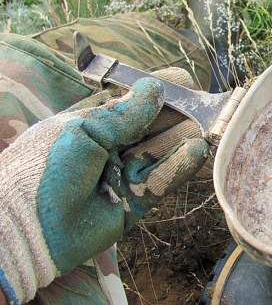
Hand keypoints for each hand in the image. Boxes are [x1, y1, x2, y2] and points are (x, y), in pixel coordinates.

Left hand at [0, 76, 208, 303]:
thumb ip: (123, 113)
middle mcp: (116, 144)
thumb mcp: (83, 130)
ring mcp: (127, 172)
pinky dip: (180, 166)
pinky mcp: (137, 200)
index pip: (135, 99)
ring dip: (184, 138)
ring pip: (164, 151)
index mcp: (97, 121)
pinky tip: (197, 150)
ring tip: (207, 128)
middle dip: (179, 114)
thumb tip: (155, 87)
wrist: (27, 226)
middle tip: (205, 106)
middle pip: (155, 125)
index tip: (184, 83)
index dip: (159, 90)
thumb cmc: (45, 167)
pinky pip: (163, 180)